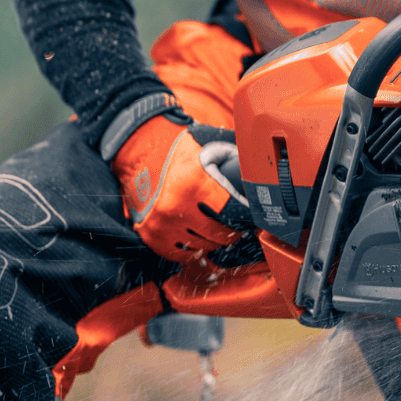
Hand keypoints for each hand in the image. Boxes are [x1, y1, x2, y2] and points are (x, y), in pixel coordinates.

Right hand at [112, 116, 259, 264]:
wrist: (140, 152)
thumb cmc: (179, 148)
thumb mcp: (209, 145)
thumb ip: (235, 157)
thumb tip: (259, 170)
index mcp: (196, 183)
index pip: (235, 212)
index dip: (247, 215)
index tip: (251, 214)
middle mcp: (178, 206)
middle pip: (221, 234)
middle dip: (232, 229)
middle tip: (234, 222)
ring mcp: (163, 224)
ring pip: (204, 246)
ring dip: (213, 240)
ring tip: (216, 227)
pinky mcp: (152, 235)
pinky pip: (183, 255)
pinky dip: (194, 249)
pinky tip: (198, 236)